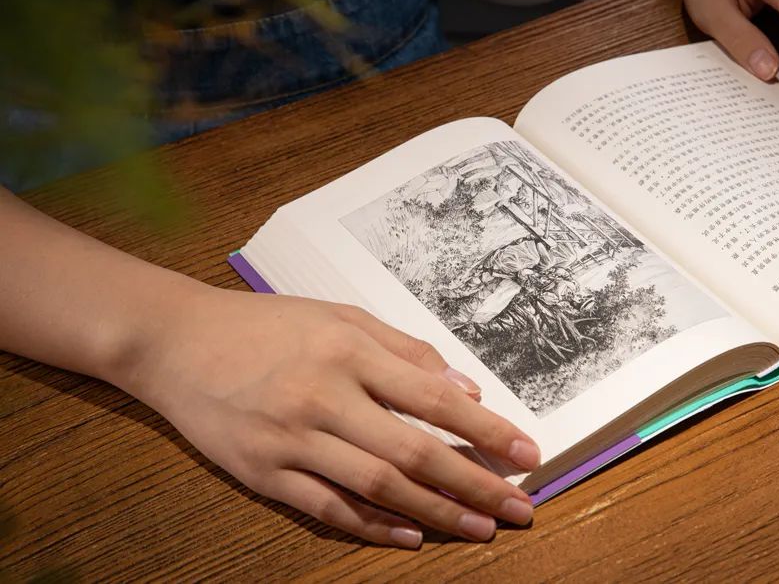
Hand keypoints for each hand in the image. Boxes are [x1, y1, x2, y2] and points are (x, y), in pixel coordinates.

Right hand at [122, 287, 539, 547]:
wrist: (176, 342)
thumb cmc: (267, 325)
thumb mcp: (339, 317)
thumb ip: (404, 350)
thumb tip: (465, 389)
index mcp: (347, 352)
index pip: (434, 399)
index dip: (486, 430)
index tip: (527, 453)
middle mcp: (323, 397)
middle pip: (414, 451)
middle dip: (475, 483)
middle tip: (520, 507)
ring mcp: (290, 439)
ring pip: (377, 486)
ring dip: (436, 512)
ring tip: (481, 529)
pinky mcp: (262, 472)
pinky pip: (327, 508)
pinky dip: (372, 527)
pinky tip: (412, 537)